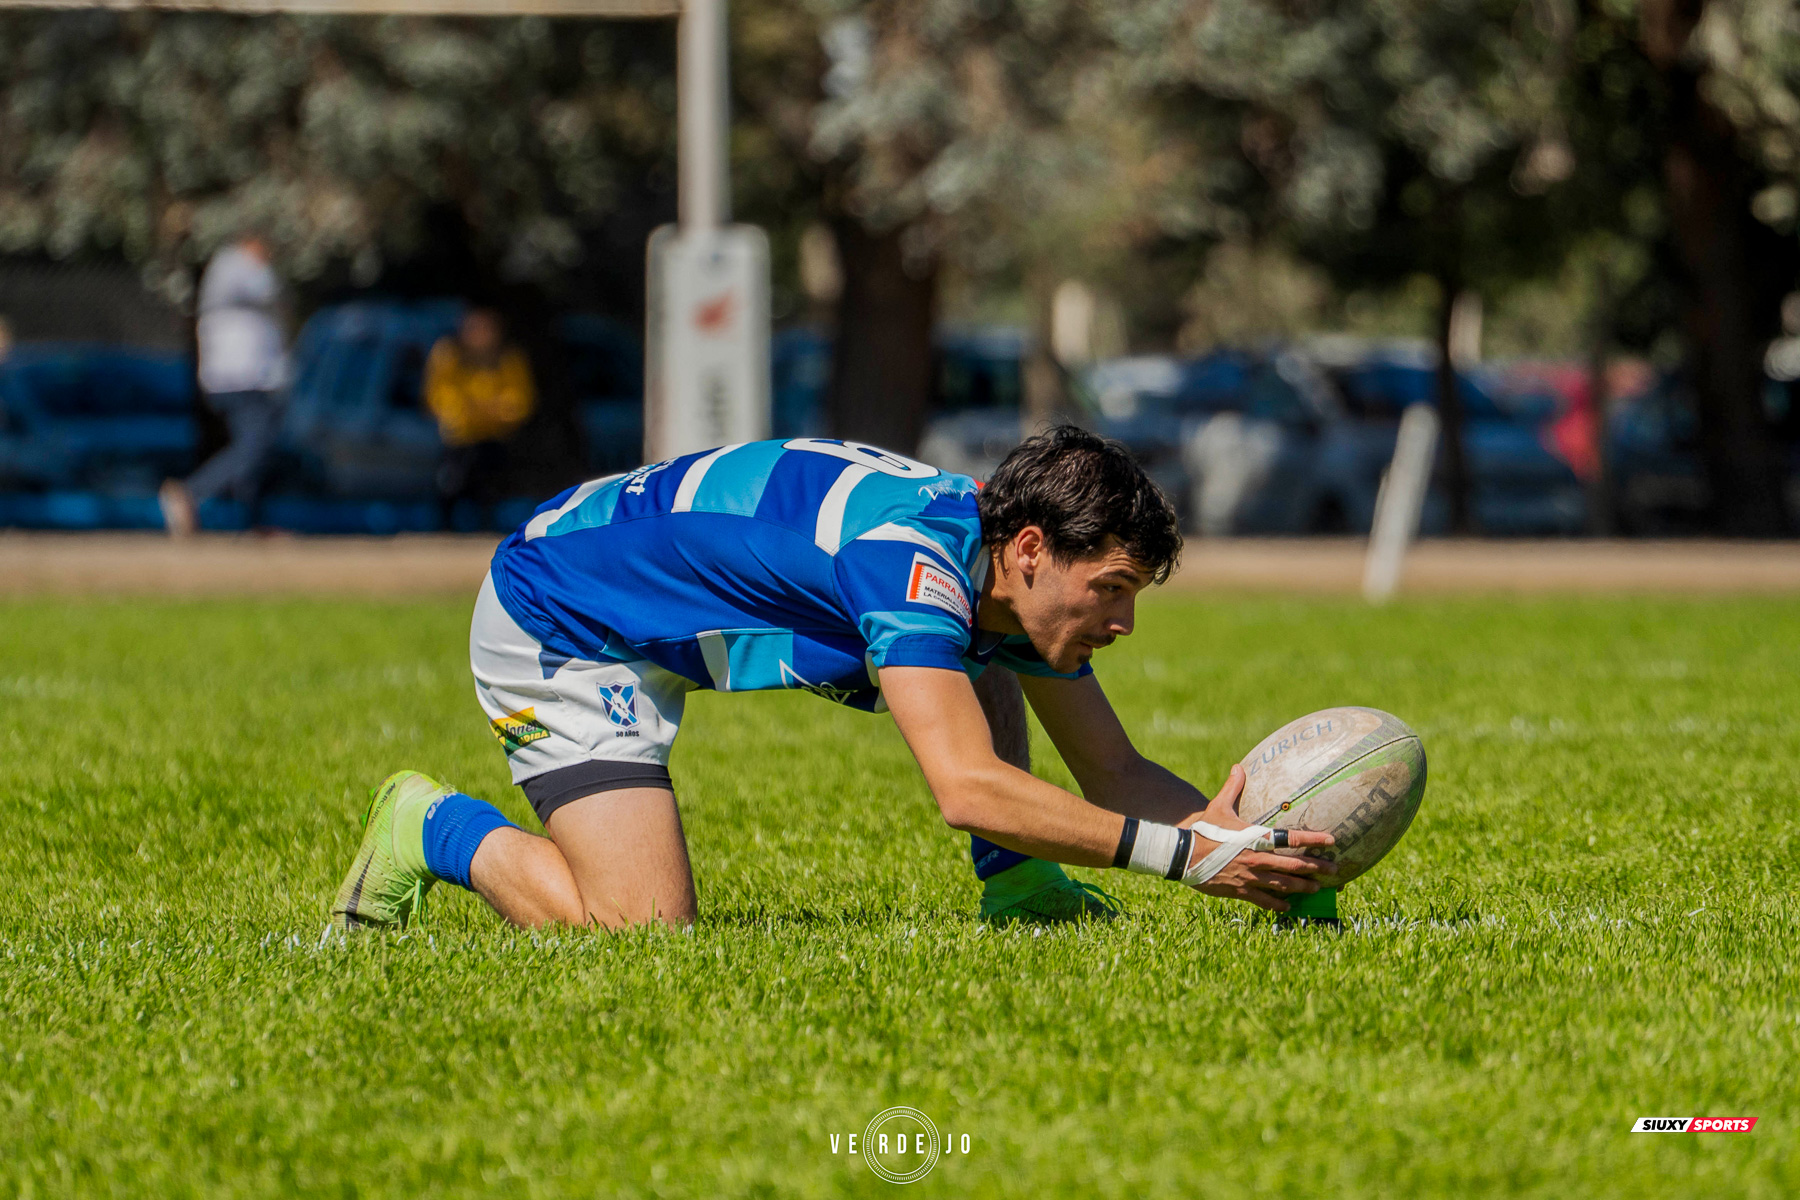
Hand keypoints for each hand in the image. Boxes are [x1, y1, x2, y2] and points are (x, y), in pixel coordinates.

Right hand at [1186, 764, 1336, 912]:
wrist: (1183, 856)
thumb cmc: (1203, 830)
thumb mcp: (1218, 807)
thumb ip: (1233, 788)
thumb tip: (1239, 766)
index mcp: (1256, 838)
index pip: (1291, 838)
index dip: (1314, 839)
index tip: (1332, 840)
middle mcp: (1257, 859)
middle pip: (1294, 865)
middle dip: (1317, 868)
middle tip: (1334, 870)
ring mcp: (1250, 877)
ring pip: (1284, 885)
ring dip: (1303, 887)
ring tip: (1317, 888)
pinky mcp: (1241, 891)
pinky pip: (1265, 900)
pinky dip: (1278, 905)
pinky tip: (1289, 907)